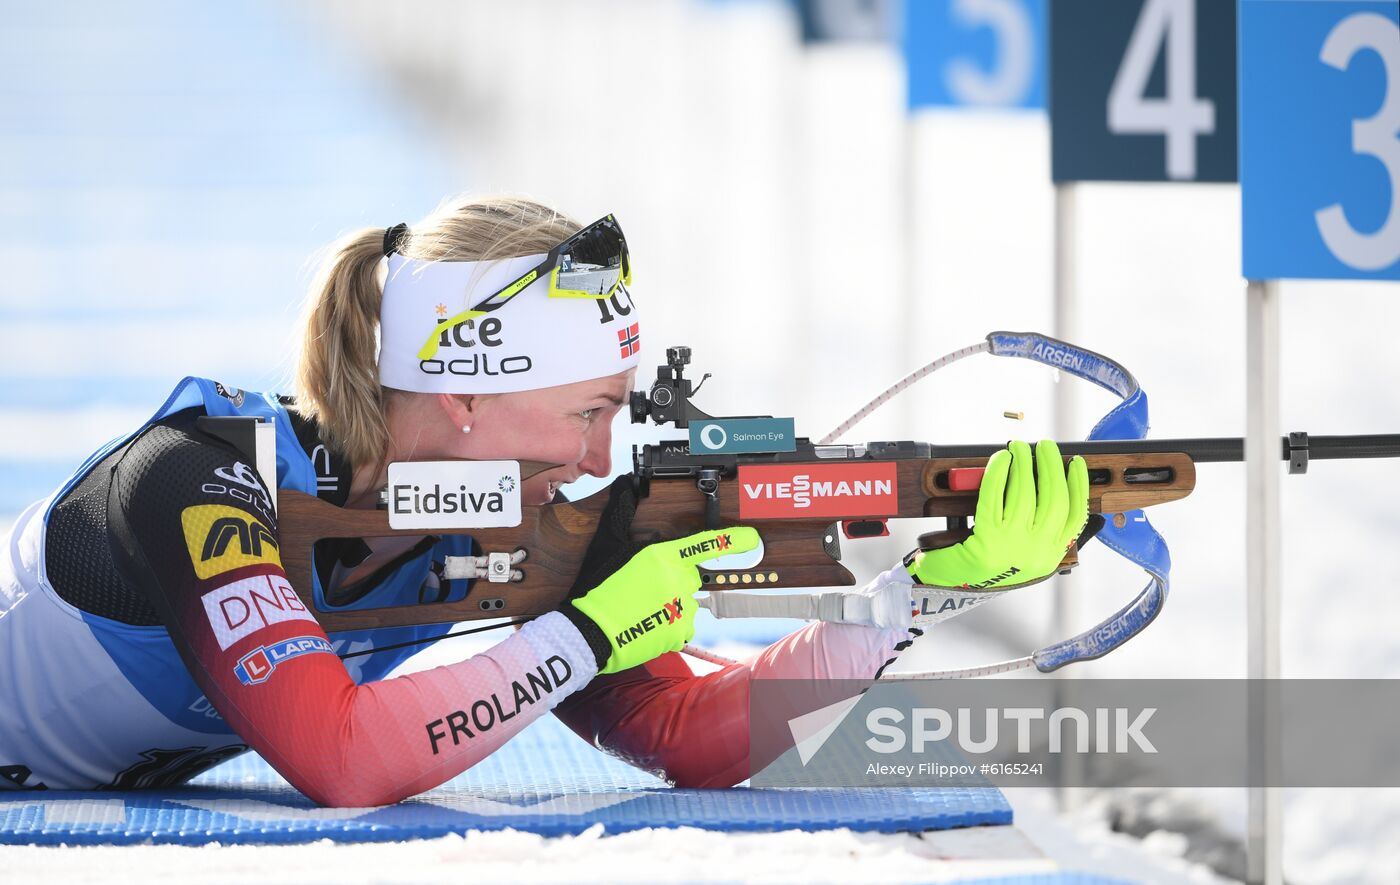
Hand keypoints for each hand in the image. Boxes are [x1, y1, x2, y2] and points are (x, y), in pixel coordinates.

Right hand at [561, 476, 759, 673]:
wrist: (589, 632)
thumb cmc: (597, 588)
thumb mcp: (606, 544)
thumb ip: (620, 513)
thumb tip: (624, 485)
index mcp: (664, 555)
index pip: (706, 544)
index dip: (733, 540)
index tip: (751, 539)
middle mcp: (678, 579)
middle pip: (691, 576)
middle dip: (674, 580)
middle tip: (645, 589)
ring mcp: (681, 607)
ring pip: (688, 602)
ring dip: (672, 604)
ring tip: (643, 609)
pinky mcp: (679, 632)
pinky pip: (684, 625)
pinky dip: (670, 625)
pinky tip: (648, 624)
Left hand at [905, 439, 1087, 589]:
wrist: (949, 589)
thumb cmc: (982, 568)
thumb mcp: (1021, 556)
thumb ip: (1038, 529)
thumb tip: (1048, 485)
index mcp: (1049, 556)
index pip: (1075, 516)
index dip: (1079, 486)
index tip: (1074, 464)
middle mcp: (1036, 552)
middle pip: (1054, 500)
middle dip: (1050, 467)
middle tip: (1044, 446)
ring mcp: (1012, 546)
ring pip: (1025, 494)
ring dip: (1023, 464)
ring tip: (1019, 448)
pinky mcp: (986, 539)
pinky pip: (994, 496)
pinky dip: (998, 473)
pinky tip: (1000, 460)